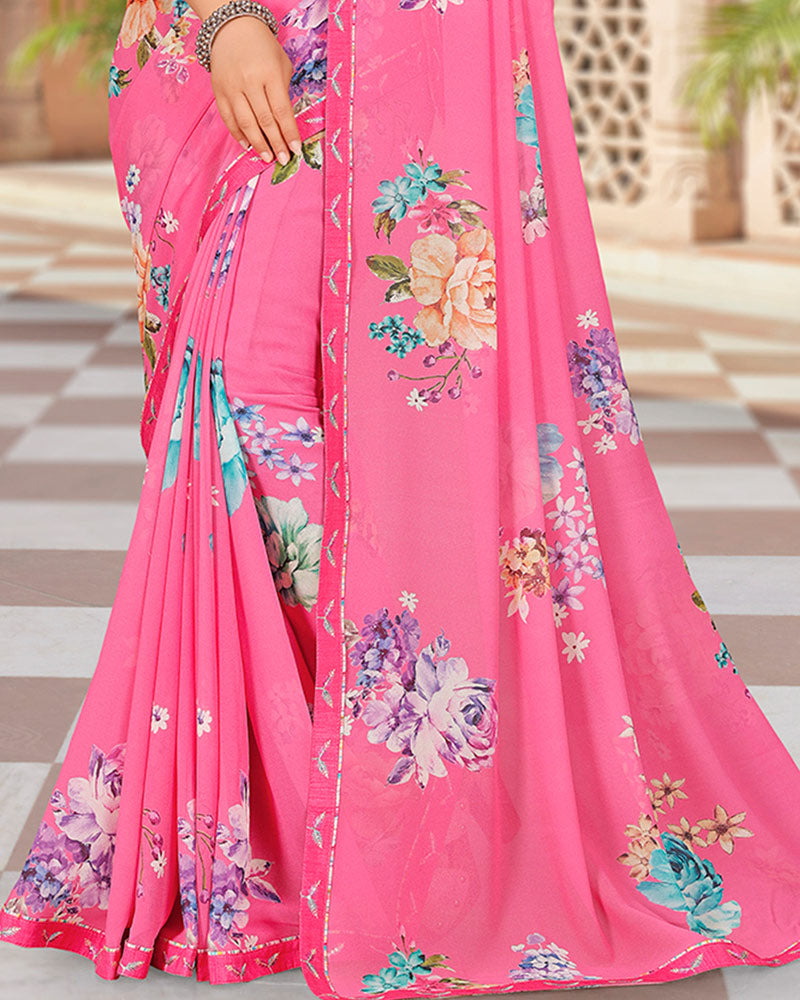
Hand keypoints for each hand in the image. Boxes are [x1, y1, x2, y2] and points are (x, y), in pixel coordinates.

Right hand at [208, 16, 300, 163]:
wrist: (232, 27)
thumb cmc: (262, 46)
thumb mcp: (281, 63)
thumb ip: (284, 91)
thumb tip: (284, 122)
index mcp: (269, 74)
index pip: (282, 111)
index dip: (289, 133)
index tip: (296, 149)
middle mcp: (249, 82)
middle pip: (264, 120)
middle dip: (275, 143)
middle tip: (283, 159)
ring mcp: (232, 87)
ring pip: (245, 123)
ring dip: (257, 144)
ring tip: (266, 157)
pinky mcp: (218, 91)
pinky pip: (228, 118)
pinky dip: (237, 134)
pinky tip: (247, 145)